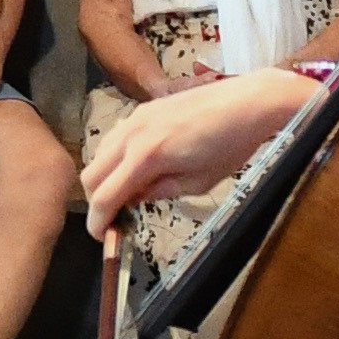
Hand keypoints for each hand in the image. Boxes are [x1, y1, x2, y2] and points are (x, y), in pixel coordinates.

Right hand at [83, 70, 310, 222]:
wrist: (247, 102)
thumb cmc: (230, 145)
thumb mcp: (197, 183)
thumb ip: (160, 192)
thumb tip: (135, 198)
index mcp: (145, 157)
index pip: (104, 196)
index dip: (98, 221)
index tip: (102, 236)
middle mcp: (132, 134)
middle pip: (91, 174)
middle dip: (97, 200)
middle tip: (115, 217)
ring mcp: (135, 118)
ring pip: (99, 154)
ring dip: (105, 177)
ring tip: (130, 192)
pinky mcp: (143, 109)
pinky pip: (115, 138)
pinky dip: (116, 158)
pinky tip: (139, 167)